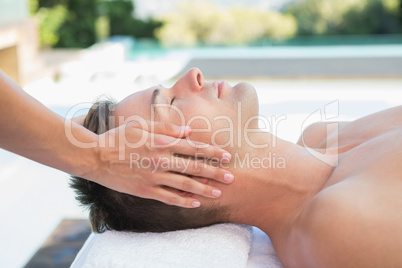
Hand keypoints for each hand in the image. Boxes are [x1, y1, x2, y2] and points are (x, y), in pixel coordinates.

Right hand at [91, 120, 232, 207]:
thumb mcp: (142, 126)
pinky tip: (195, 203)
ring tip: (218, 193)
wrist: (95, 156)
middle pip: (194, 167)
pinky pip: (168, 197)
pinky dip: (183, 201)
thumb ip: (167, 128)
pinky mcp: (145, 190)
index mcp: (162, 143)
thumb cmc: (119, 137)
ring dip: (203, 189)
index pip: (193, 147)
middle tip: (231, 177)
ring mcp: (153, 176)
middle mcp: (161, 160)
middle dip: (214, 172)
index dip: (212, 152)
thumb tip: (188, 130)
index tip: (227, 155)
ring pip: (184, 185)